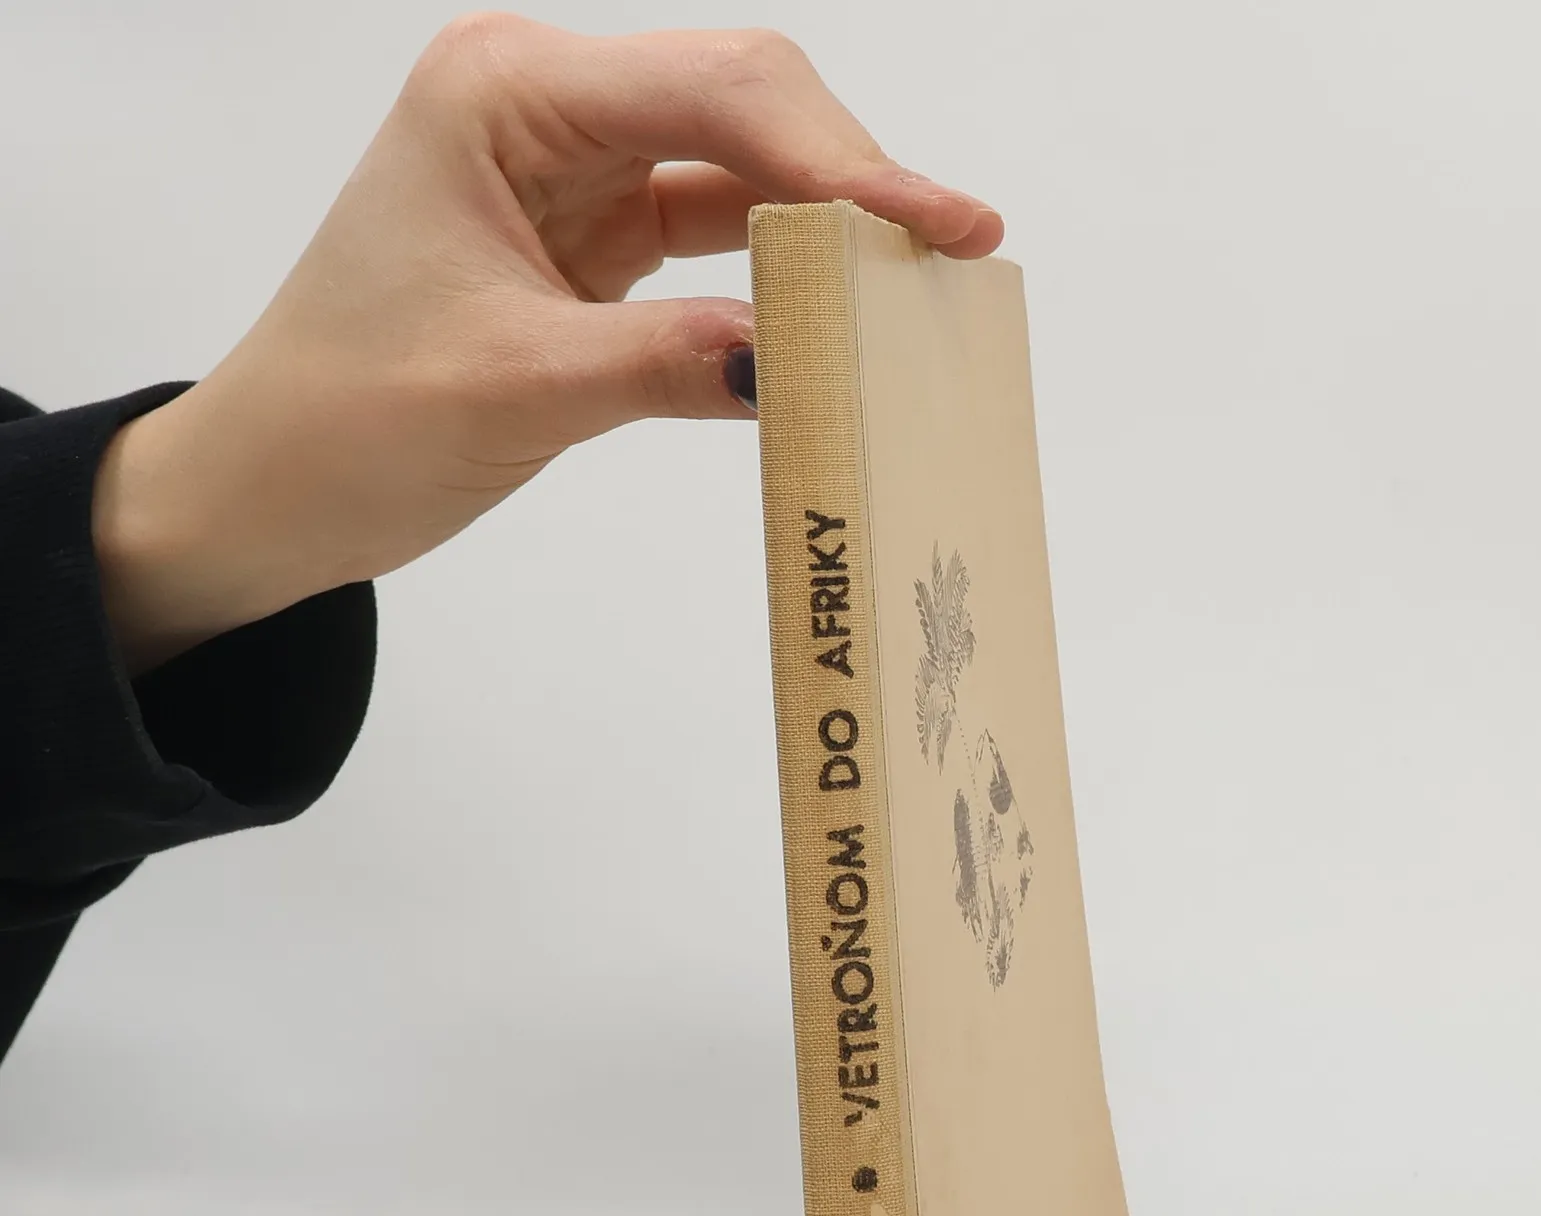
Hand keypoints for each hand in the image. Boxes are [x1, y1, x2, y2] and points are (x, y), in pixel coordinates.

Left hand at [92, 14, 1001, 672]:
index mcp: (506, 92)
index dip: (839, 159)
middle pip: (744, 107)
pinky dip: (783, 276)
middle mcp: (546, 106)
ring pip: (742, 170)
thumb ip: (666, 363)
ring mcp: (574, 169)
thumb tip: (806, 365)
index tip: (937, 226)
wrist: (272, 487)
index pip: (713, 94)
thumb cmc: (345, 420)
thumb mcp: (516, 388)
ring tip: (923, 283)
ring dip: (829, 226)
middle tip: (956, 254)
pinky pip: (717, 238)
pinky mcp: (594, 240)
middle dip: (852, 179)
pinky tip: (845, 310)